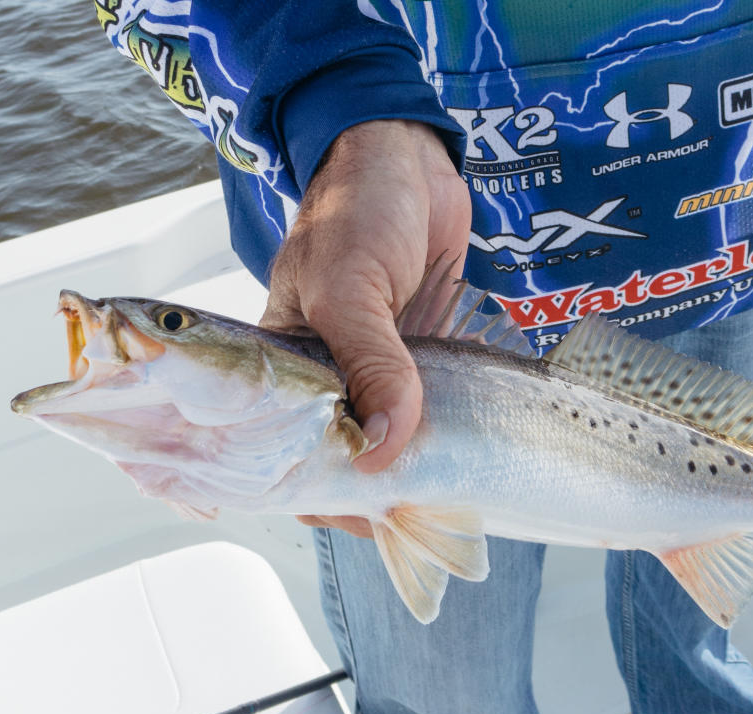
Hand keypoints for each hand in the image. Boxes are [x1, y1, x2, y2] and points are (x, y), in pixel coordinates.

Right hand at [260, 119, 470, 537]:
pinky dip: (447, 436)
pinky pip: (429, 410)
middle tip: (419, 513)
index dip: (314, 490)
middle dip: (375, 493)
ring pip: (392, 442)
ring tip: (452, 499)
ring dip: (418, 471)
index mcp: (282, 368)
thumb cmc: (358, 210)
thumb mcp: (350, 289)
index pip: (283, 452)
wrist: (411, 158)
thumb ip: (371, 365)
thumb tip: (386, 449)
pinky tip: (470, 457)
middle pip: (344, 458)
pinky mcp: (421, 358)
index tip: (363, 516)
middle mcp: (328, 378)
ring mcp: (377, 370)